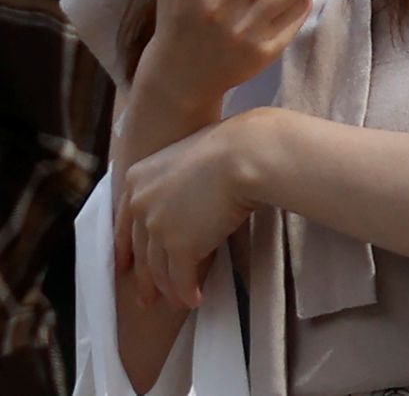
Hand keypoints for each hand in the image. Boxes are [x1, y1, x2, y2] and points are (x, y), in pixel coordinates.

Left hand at [116, 109, 277, 308]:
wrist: (245, 154)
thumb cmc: (229, 147)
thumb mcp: (187, 156)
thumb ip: (175, 179)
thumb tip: (186, 195)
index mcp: (137, 180)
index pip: (124, 222)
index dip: (125, 249)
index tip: (124, 266)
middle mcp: (141, 205)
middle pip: (140, 251)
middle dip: (144, 278)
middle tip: (146, 298)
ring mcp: (158, 228)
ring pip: (158, 269)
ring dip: (168, 289)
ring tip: (176, 301)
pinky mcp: (181, 247)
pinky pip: (181, 278)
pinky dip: (186, 293)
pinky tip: (194, 300)